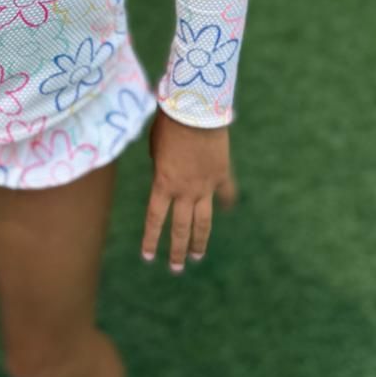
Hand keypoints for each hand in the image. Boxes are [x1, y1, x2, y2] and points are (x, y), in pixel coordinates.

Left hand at [143, 109, 238, 271]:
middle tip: (175, 267)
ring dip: (199, 240)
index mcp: (163, 184)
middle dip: (176, 250)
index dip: (151, 239)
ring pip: (203, 221)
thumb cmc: (168, 123)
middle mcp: (184, 191)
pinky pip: (226, 194)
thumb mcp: (155, 147)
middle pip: (180, 228)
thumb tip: (166, 175)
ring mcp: (205, 186)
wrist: (196, 109)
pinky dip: (227, 202)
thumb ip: (161, 167)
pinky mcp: (222, 175)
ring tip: (197, 256)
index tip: (148, 256)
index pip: (155, 219)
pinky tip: (227, 210)